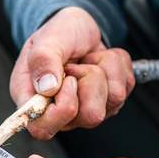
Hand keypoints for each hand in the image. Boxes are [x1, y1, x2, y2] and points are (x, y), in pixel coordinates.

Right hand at [10, 7, 134, 139]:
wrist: (79, 28)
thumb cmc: (56, 36)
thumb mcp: (45, 40)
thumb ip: (42, 61)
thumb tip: (47, 87)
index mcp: (33, 104)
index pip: (44, 130)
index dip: (63, 109)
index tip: (68, 80)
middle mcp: (60, 115)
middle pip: (89, 116)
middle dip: (89, 80)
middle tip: (75, 65)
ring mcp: (86, 112)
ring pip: (112, 101)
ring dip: (104, 70)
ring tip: (87, 60)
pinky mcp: (109, 104)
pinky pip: (125, 88)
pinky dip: (117, 66)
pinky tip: (99, 61)